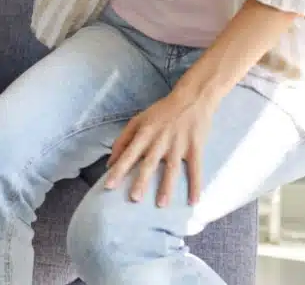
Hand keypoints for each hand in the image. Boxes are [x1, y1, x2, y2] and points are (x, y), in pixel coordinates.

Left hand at [105, 89, 218, 207]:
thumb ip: (123, 140)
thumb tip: (110, 162)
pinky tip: (193, 201)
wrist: (191, 99)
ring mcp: (179, 145)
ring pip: (172, 169)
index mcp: (144, 133)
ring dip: (167, 187)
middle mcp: (160, 140)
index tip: (108, 186)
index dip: (118, 170)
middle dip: (141, 181)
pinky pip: (196, 169)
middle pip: (149, 163)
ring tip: (161, 204)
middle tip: (134, 199)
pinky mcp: (195, 148)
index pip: (128, 154)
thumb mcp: (138, 120)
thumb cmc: (161, 112)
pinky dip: (195, 185)